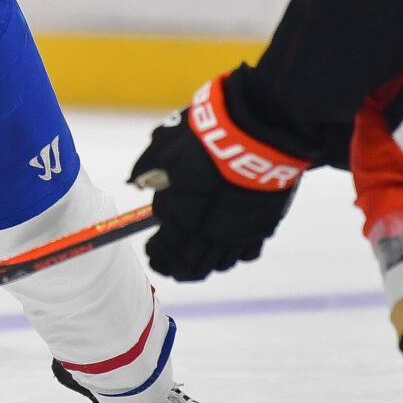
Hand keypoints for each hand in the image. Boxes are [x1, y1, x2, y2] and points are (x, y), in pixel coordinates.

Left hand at [128, 75, 308, 281]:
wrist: (258, 134)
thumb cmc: (208, 139)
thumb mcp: (167, 147)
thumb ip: (149, 168)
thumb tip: (137, 181)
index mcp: (184, 216)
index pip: (165, 248)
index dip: (156, 254)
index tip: (151, 253)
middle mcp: (212, 232)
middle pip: (192, 264)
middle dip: (177, 268)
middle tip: (169, 267)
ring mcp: (240, 231)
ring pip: (220, 264)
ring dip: (203, 267)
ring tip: (195, 264)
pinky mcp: (264, 224)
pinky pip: (247, 252)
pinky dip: (234, 256)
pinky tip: (227, 250)